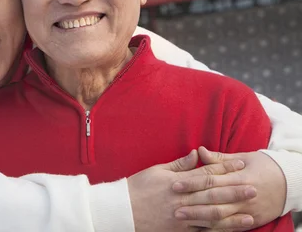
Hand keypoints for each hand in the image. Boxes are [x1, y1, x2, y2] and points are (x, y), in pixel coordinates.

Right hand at [128, 149, 253, 231]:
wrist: (123, 211)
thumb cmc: (138, 188)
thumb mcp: (156, 171)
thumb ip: (179, 164)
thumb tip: (197, 153)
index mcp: (176, 182)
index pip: (205, 174)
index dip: (224, 169)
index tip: (240, 165)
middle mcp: (181, 200)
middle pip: (213, 195)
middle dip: (234, 191)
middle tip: (253, 188)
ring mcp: (182, 218)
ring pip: (211, 216)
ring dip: (232, 215)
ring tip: (249, 213)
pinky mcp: (180, 231)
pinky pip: (203, 231)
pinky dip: (218, 231)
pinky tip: (231, 230)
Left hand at [173, 147, 286, 230]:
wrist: (291, 183)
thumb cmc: (264, 166)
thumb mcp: (243, 158)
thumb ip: (219, 158)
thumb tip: (199, 151)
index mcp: (240, 176)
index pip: (211, 180)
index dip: (192, 182)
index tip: (175, 184)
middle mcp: (244, 195)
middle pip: (213, 200)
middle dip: (192, 203)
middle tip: (173, 205)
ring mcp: (249, 210)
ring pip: (221, 216)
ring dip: (199, 218)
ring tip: (181, 218)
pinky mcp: (253, 221)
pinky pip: (231, 227)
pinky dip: (215, 229)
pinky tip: (199, 229)